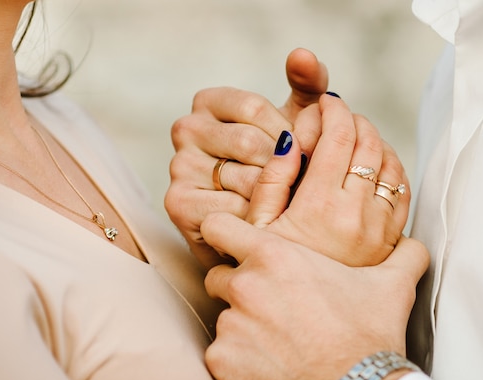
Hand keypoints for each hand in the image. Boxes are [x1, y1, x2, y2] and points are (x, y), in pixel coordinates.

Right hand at [165, 48, 327, 268]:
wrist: (259, 222)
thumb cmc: (279, 165)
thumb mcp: (295, 122)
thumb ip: (305, 86)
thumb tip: (302, 53)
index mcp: (209, 101)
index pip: (253, 107)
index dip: (286, 133)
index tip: (302, 152)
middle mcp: (186, 128)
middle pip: (249, 143)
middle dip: (284, 167)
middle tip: (303, 183)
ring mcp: (178, 165)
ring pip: (243, 177)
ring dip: (275, 195)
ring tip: (290, 202)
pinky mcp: (177, 203)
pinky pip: (232, 208)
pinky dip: (257, 217)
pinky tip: (266, 219)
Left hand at [201, 212, 429, 379]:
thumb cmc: (368, 341)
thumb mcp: (392, 288)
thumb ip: (402, 255)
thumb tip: (413, 245)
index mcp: (276, 257)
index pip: (219, 227)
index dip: (224, 234)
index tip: (234, 246)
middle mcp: (246, 286)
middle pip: (219, 276)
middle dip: (238, 287)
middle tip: (269, 304)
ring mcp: (231, 325)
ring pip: (224, 316)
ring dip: (243, 325)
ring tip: (279, 340)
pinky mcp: (223, 361)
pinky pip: (222, 352)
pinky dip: (239, 358)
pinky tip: (270, 364)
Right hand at [247, 93, 409, 265]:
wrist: (309, 323)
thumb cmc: (276, 272)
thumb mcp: (259, 228)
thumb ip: (272, 181)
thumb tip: (289, 141)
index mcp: (319, 205)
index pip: (338, 135)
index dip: (333, 110)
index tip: (324, 104)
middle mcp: (355, 213)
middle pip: (369, 142)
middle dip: (355, 119)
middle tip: (339, 115)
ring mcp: (379, 228)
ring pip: (391, 161)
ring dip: (375, 139)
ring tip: (354, 136)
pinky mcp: (391, 240)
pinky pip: (403, 189)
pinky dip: (392, 166)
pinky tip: (373, 165)